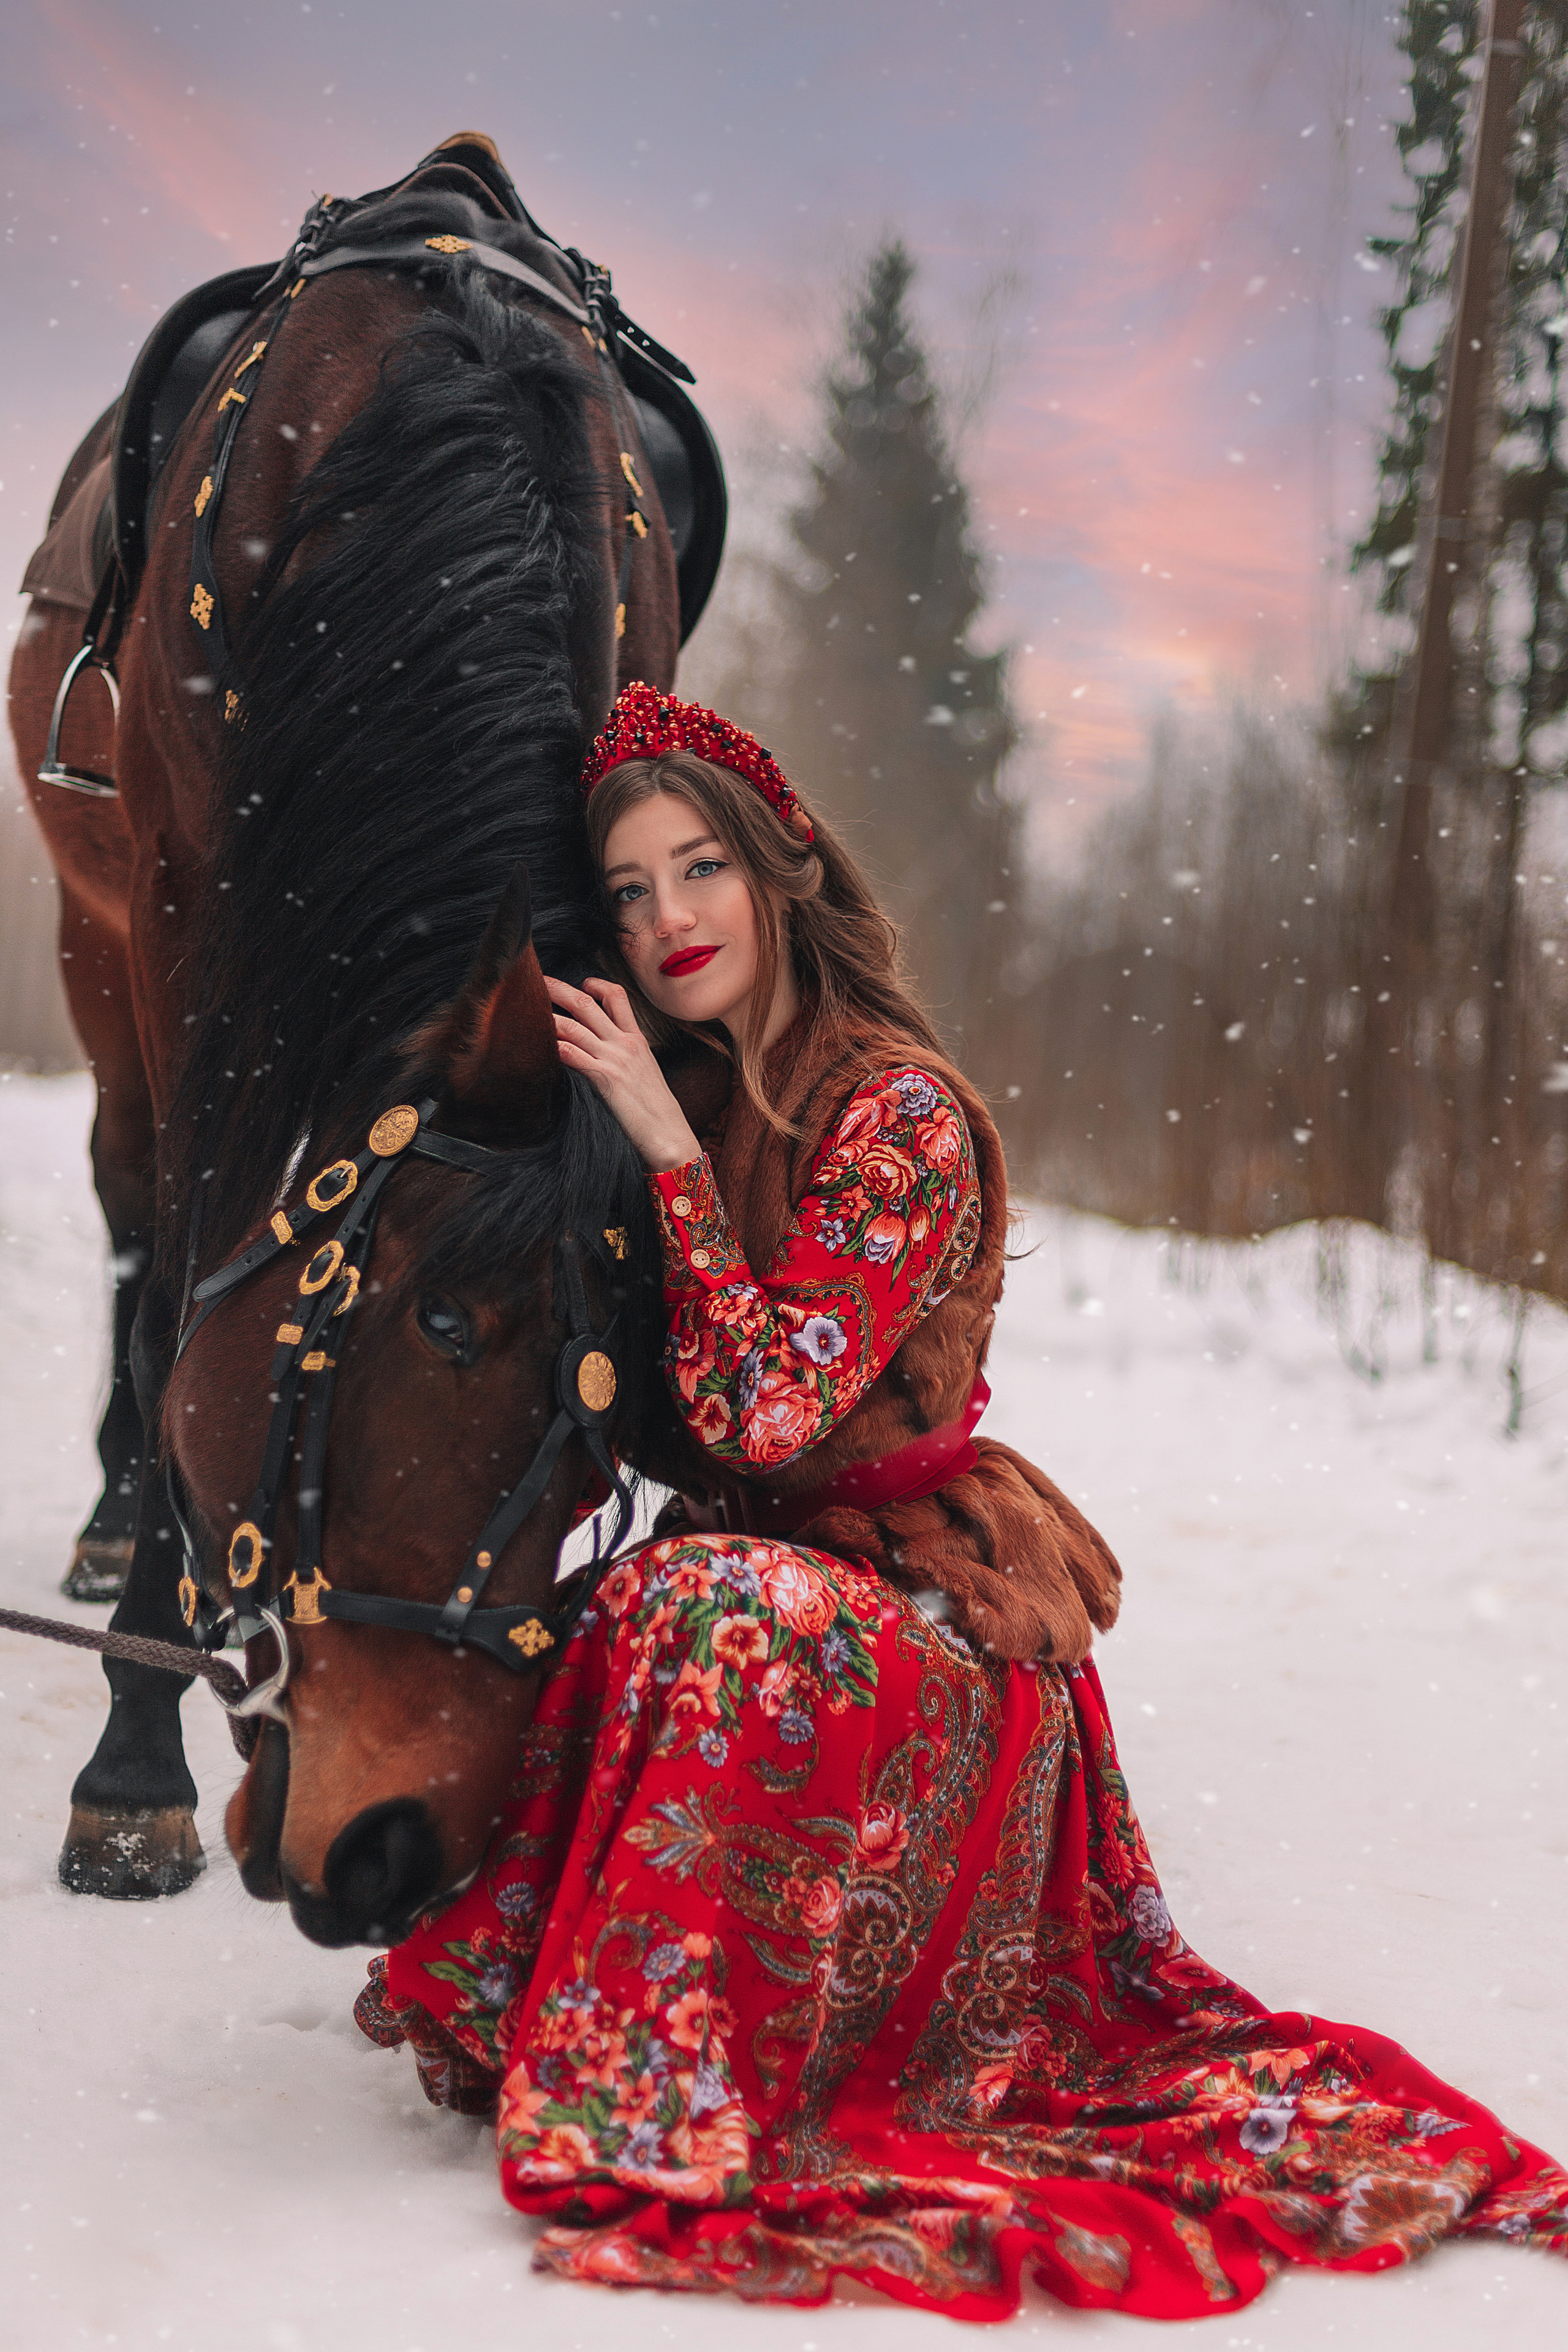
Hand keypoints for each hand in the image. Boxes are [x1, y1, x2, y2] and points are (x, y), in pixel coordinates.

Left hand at [545, 976, 702, 1171]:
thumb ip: (625, 1055)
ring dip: (547, 1015)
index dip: (595, 985)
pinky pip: (572, 1054)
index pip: (616, 996)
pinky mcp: (605, 1079)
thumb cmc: (655, 1110)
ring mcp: (615, 1059)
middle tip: (536, 980)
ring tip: (526, 1011)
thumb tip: (604, 1051)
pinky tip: (538, 1045)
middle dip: (558, 988)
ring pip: (573, 1026)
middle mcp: (625, 1043)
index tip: (580, 986)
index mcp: (636, 1039)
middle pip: (586, 1003)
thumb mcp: (644, 1072)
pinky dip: (553, 1046)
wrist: (669, 1133)